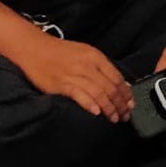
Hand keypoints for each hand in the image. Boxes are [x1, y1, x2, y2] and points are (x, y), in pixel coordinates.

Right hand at [14, 34, 131, 122]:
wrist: (35, 49)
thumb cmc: (60, 52)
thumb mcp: (85, 53)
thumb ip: (101, 68)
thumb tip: (120, 84)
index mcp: (95, 56)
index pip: (116, 77)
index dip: (126, 93)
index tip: (130, 103)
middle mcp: (87, 65)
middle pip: (110, 88)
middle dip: (120, 104)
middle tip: (125, 115)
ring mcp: (74, 75)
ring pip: (98, 93)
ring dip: (109, 108)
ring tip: (114, 118)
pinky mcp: (61, 85)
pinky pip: (79, 95)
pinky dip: (90, 104)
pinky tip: (97, 112)